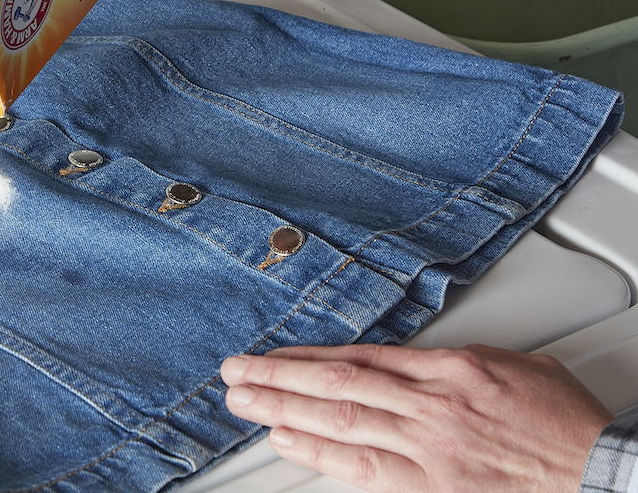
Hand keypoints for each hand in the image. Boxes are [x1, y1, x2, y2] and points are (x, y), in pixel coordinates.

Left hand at [220, 343, 613, 491]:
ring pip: (342, 420)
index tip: (274, 356)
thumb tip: (408, 364)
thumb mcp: (512, 367)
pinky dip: (321, 454)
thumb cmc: (564, 426)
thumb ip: (452, 364)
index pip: (360, 357)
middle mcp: (432, 405)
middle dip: (279, 378)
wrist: (601, 473)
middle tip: (235, 373)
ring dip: (284, 410)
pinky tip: (288, 443)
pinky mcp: (433, 488)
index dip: (309, 356)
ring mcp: (430, 449)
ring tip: (243, 403)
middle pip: (338, 382)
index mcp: (450, 369)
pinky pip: (365, 468)